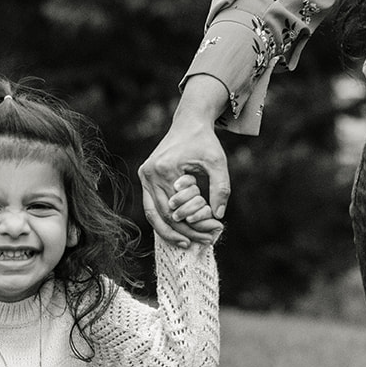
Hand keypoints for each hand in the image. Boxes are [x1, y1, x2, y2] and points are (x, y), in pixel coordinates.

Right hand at [138, 76, 230, 245]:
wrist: (188, 122)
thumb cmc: (204, 141)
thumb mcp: (217, 162)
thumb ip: (221, 188)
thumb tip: (218, 216)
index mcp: (165, 169)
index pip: (179, 208)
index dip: (196, 224)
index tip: (214, 231)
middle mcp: (149, 174)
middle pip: (164, 215)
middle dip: (184, 232)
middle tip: (203, 242)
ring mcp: (144, 176)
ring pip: (153, 214)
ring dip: (170, 231)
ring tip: (188, 244)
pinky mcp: (145, 177)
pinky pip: (151, 206)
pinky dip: (163, 220)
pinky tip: (177, 231)